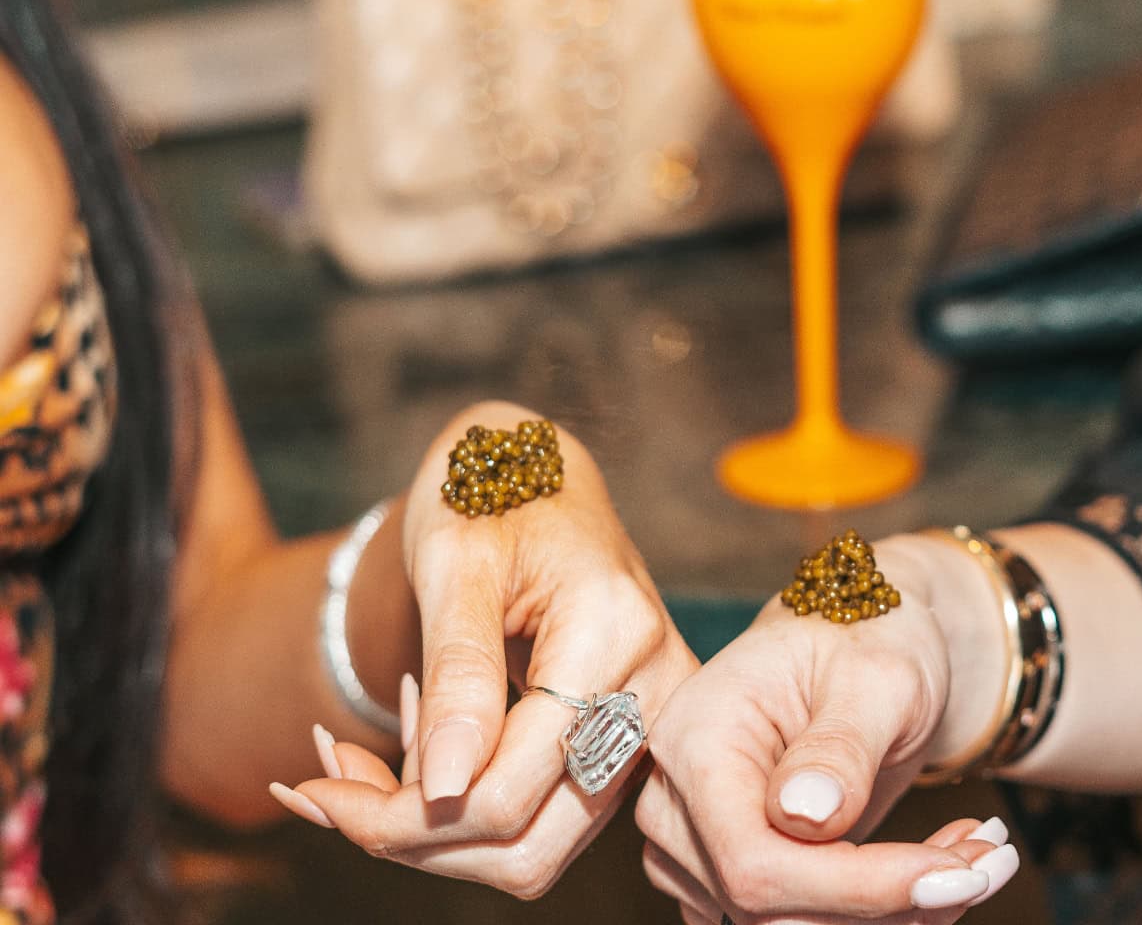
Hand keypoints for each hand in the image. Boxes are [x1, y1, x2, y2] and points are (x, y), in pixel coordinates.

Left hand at [272, 401, 697, 897]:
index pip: (509, 789)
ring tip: (362, 762)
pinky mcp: (627, 734)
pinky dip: (467, 803)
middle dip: (415, 837)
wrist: (534, 470)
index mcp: (615, 632)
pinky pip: (546, 811)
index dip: (403, 817)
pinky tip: (415, 751)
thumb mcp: (454, 565)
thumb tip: (446, 793)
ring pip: (537, 844)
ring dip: (437, 828)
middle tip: (327, 785)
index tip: (313, 790)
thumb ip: (459, 675)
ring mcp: (650, 718)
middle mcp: (655, 689)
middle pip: (530, 843)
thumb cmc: (490, 496)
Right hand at [635, 546, 1018, 922]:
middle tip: (986, 860)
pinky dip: (870, 915)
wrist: (865, 638)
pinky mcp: (729, 869)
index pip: (752, 859)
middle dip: (887, 903)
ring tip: (967, 858)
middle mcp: (679, 796)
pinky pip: (792, 923)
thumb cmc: (867, 636)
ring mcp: (697, 839)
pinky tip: (926, 872)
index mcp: (696, 736)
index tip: (952, 873)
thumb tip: (801, 817)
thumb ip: (840, 746)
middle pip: (766, 908)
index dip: (851, 888)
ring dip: (888, 914)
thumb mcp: (876, 675)